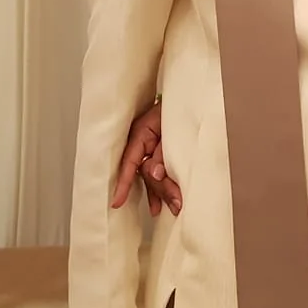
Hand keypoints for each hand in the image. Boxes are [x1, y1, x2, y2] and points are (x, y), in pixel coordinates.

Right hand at [110, 100, 181, 216]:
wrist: (191, 99)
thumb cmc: (181, 109)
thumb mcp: (174, 129)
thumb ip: (164, 152)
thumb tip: (155, 174)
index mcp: (141, 132)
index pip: (129, 161)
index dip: (123, 183)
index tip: (117, 201)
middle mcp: (142, 143)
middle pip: (145, 173)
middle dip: (159, 191)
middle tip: (177, 204)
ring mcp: (150, 150)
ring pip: (152, 177)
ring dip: (162, 194)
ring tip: (174, 208)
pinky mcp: (159, 155)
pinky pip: (156, 175)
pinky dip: (160, 190)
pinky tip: (159, 206)